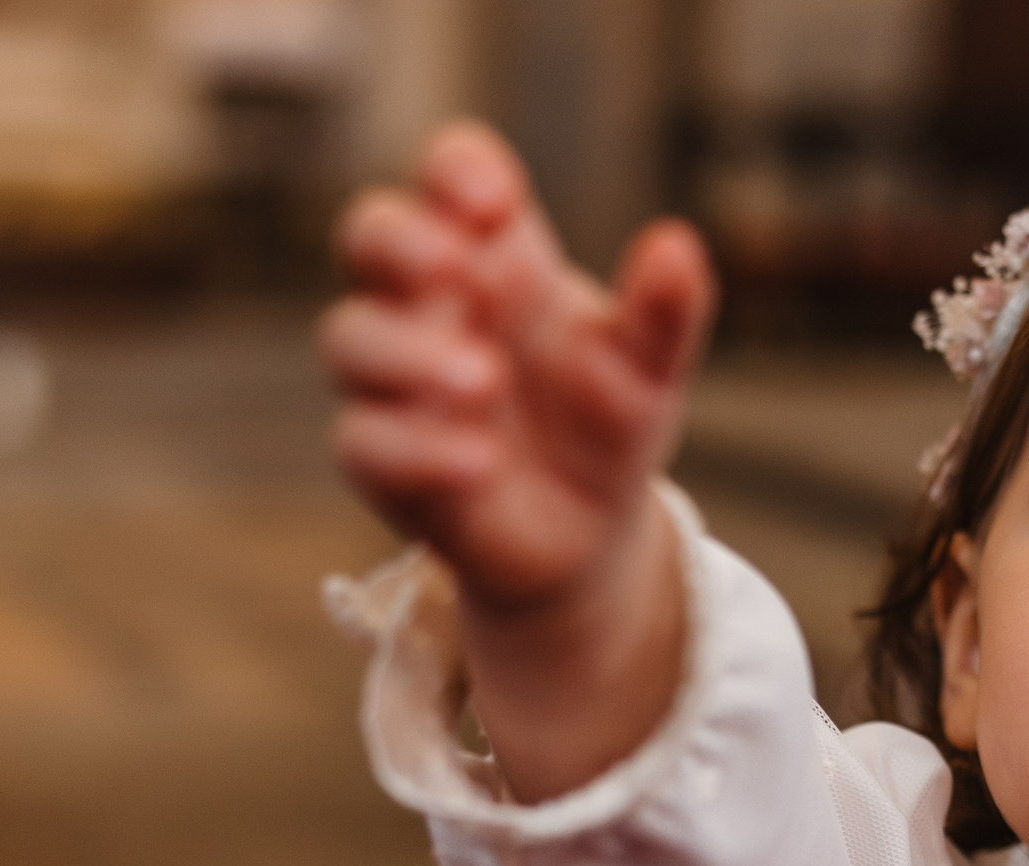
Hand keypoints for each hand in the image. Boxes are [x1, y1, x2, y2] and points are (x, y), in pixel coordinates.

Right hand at [321, 122, 715, 610]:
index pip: (451, 176)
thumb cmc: (606, 421)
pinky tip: (480, 464)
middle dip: (399, 241)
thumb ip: (662, 312)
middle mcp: (430, 304)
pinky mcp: (380, 459)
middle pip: (371, 235)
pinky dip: (418, 450)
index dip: (457, 171)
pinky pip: (365, 442)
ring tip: (487, 381)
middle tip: (453, 267)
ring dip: (409, 354)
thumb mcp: (648, 368)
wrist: (588, 532)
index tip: (495, 200)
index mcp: (497, 255)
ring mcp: (394, 379)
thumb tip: (677, 247)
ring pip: (351, 338)